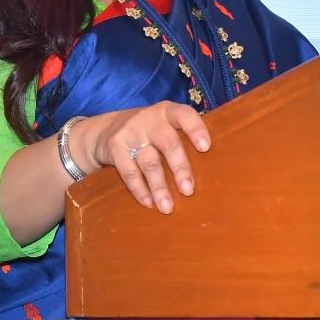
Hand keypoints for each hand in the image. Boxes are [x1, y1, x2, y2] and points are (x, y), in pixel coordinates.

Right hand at [76, 102, 210, 213]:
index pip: (184, 116)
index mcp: (168, 111)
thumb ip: (182, 137)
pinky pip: (129, 172)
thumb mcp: (165, 125)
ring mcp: (131, 132)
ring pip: (148, 163)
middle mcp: (150, 119)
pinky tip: (149, 203)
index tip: (205, 148)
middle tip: (188, 190)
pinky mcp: (115, 147)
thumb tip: (213, 167)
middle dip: (179, 168)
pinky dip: (140, 190)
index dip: (195, 130)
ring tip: (167, 207)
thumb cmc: (150, 131)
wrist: (106, 129)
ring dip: (159, 187)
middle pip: (168, 144)